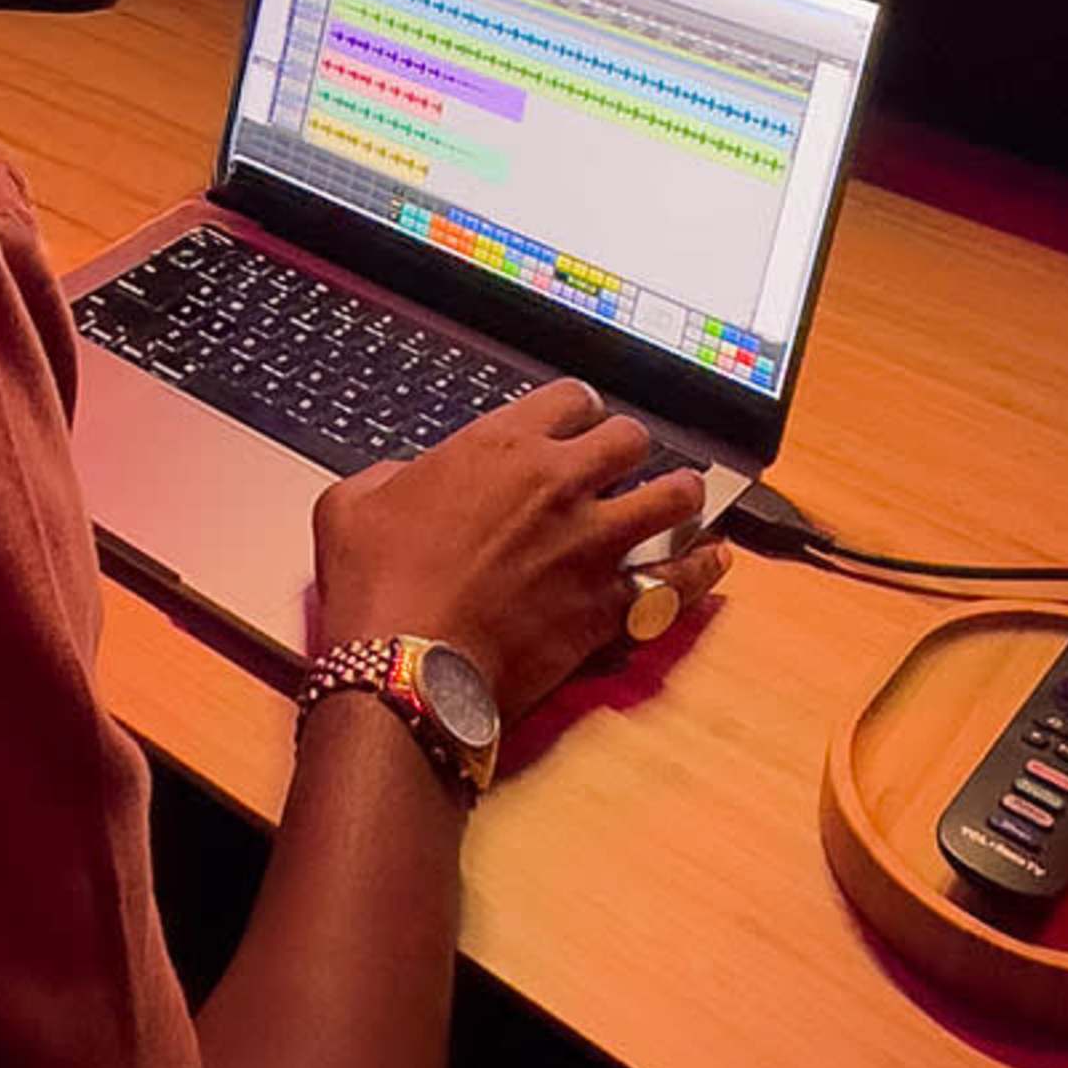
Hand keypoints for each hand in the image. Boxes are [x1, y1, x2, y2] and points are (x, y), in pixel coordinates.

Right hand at [311, 382, 711, 721]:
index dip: (576, 411)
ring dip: (677, 494)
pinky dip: (701, 570)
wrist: (407, 668)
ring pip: (671, 495)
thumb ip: (391, 475)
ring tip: (679, 498)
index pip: (570, 398)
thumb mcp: (351, 504)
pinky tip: (716, 560)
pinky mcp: (607, 603)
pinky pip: (676, 580)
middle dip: (627, 447)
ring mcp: (591, 542)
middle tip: (621, 464)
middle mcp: (558, 483)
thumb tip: (404, 479)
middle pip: (630, 438)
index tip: (575, 425)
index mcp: (499, 447)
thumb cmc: (376, 588)